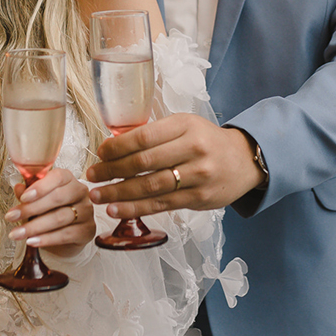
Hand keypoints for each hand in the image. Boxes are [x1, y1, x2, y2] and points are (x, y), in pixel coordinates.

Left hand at [6, 166, 95, 257]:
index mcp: (68, 179)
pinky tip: (32, 241)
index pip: (58, 177)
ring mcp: (86, 211)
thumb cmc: (50, 211)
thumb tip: (18, 188)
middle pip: (58, 198)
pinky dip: (46, 239)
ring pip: (60, 218)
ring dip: (34, 226)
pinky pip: (65, 234)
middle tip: (11, 217)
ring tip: (17, 233)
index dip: (40, 187)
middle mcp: (80, 192)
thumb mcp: (36, 201)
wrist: (65, 235)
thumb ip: (28, 194)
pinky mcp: (88, 230)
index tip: (23, 198)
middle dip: (31, 208)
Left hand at [85, 113, 264, 217]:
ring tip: (97, 196)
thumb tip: (114, 145)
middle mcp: (193, 150)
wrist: (244, 160)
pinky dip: (135, 208)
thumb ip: (156, 135)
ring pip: (149, 187)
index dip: (117, 147)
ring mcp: (197, 176)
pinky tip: (116, 209)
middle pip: (143, 163)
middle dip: (111, 171)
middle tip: (91, 176)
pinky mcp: (198, 199)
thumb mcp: (185, 126)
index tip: (100, 153)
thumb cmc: (207, 141)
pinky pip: (160, 205)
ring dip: (118, 193)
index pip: (144, 137)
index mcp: (186, 126)